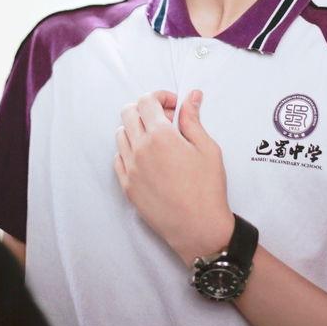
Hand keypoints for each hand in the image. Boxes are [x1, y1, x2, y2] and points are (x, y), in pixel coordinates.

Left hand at [114, 88, 234, 266]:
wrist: (199, 229)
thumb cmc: (207, 189)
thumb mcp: (207, 148)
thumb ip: (193, 119)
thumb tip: (190, 97)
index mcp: (160, 136)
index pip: (146, 101)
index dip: (160, 96)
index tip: (173, 105)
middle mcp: (139, 149)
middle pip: (128, 113)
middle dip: (146, 109)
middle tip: (166, 119)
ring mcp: (130, 169)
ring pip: (121, 134)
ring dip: (136, 129)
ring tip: (157, 140)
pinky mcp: (127, 186)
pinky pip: (118, 158)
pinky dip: (129, 151)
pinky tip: (148, 158)